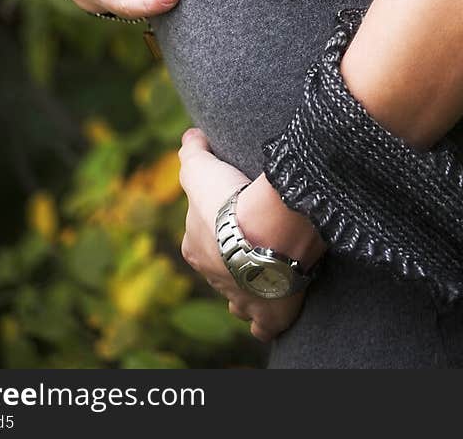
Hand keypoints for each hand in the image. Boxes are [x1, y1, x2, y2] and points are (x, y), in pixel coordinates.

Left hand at [179, 129, 314, 342]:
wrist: (267, 234)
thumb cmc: (231, 202)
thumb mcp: (203, 169)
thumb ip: (192, 153)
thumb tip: (189, 137)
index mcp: (194, 246)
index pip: (200, 235)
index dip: (215, 223)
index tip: (235, 211)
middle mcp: (213, 276)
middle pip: (221, 266)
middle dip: (231, 258)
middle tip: (254, 239)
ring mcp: (239, 298)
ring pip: (239, 296)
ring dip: (246, 287)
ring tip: (263, 275)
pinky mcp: (267, 314)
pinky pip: (262, 324)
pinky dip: (265, 320)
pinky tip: (273, 310)